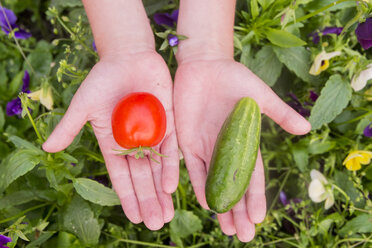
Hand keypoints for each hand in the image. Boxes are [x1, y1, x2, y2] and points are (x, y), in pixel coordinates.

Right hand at [43, 51, 178, 229]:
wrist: (128, 57)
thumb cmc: (103, 79)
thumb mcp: (84, 104)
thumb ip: (69, 127)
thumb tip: (48, 150)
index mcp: (113, 142)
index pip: (121, 175)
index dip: (127, 197)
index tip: (134, 217)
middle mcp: (134, 142)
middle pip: (142, 178)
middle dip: (148, 201)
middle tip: (155, 223)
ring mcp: (152, 134)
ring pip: (158, 169)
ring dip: (161, 192)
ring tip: (167, 215)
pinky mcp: (169, 123)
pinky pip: (171, 148)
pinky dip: (170, 167)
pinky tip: (172, 187)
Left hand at [174, 59, 310, 240]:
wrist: (204, 65)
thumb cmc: (233, 77)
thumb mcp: (259, 95)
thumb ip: (279, 113)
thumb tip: (307, 129)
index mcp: (245, 141)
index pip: (252, 175)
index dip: (255, 197)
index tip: (259, 218)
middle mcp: (226, 149)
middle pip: (233, 185)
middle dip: (238, 210)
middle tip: (243, 235)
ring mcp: (206, 147)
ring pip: (214, 182)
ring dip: (220, 205)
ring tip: (226, 228)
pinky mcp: (187, 141)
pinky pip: (192, 167)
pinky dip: (199, 185)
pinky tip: (206, 204)